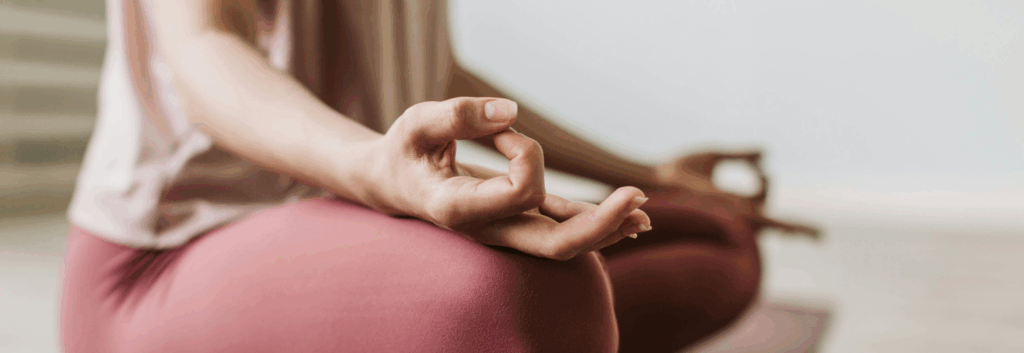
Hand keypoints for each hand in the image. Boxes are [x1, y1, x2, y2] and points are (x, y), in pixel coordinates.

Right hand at [358, 97, 652, 259]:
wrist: (391, 184)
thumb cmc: (403, 152)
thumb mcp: (417, 124)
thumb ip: (457, 115)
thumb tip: (508, 111)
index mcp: (460, 209)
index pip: (519, 192)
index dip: (525, 152)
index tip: (503, 128)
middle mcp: (488, 229)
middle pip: (554, 245)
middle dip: (599, 226)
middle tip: (636, 198)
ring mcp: (506, 230)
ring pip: (564, 243)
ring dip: (607, 228)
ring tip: (645, 213)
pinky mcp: (518, 220)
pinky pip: (561, 227)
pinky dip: (595, 222)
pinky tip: (632, 220)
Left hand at [648, 149, 819, 239]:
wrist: (657, 177)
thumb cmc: (677, 169)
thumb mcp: (715, 156)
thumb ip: (741, 155)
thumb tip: (766, 152)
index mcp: (729, 201)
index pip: (759, 197)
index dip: (766, 180)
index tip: (761, 165)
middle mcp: (734, 212)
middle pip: (768, 211)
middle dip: (781, 206)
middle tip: (767, 177)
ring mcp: (737, 215)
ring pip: (774, 226)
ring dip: (797, 228)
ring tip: (816, 236)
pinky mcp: (737, 214)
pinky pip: (769, 223)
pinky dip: (791, 228)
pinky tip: (811, 235)